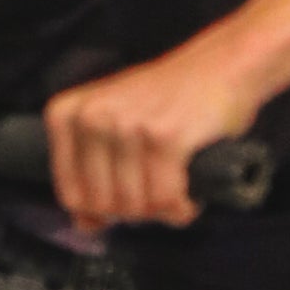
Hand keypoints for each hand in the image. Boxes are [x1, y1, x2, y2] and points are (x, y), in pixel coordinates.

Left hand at [43, 38, 263, 228]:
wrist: (222, 64)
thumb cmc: (169, 97)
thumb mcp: (116, 126)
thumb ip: (92, 172)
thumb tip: (84, 225)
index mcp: (68, 114)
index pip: (71, 194)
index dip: (101, 211)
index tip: (126, 199)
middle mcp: (91, 117)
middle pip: (102, 205)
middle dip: (135, 213)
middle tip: (157, 195)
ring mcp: (126, 125)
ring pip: (135, 206)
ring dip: (161, 212)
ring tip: (176, 192)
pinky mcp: (164, 137)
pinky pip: (165, 200)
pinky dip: (180, 210)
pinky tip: (188, 199)